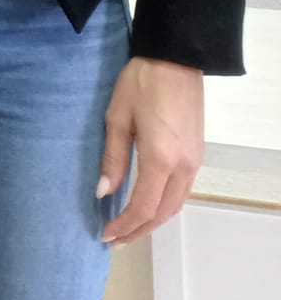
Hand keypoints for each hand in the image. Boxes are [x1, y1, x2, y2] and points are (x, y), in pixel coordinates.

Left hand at [100, 56, 204, 243]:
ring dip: (152, 220)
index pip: (143, 206)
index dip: (124, 225)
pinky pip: (182, 190)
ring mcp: (194, 161)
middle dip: (138, 230)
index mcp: (161, 159)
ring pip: (175, 204)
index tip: (105, 235)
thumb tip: (103, 192)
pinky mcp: (197, 154)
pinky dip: (164, 205)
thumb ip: (113, 158)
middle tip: (115, 240)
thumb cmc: (140, 84)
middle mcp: (184, 166)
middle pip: (163, 212)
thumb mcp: (117, 119)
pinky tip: (147, 205)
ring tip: (129, 228)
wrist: (174, 59)